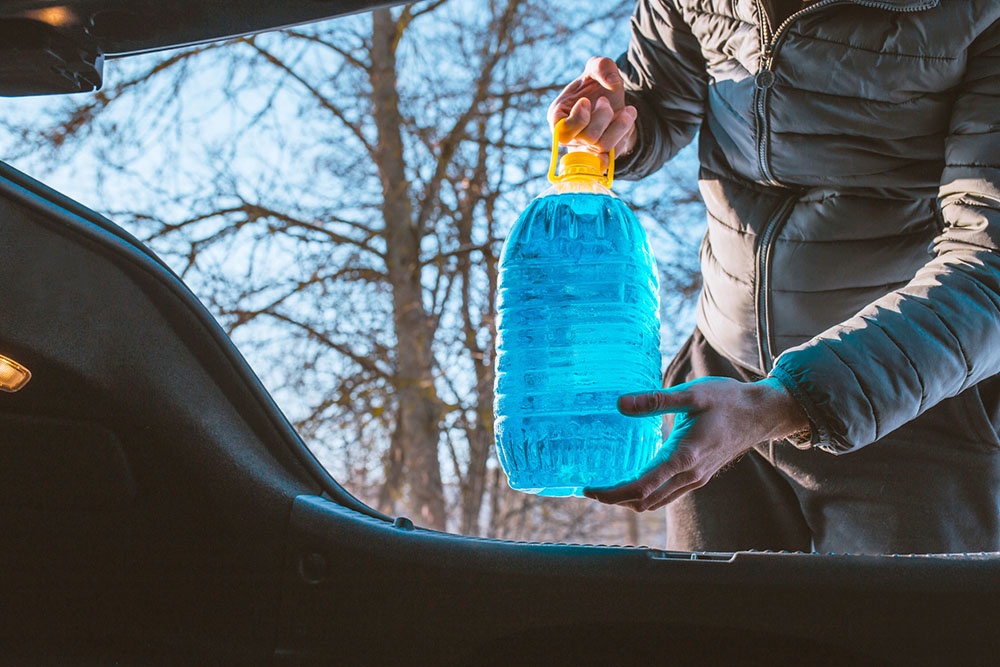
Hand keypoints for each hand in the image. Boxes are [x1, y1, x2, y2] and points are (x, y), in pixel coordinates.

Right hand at [547, 56, 637, 157]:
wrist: (611, 99)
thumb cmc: (596, 85)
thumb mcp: (598, 67)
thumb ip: (602, 66)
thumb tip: (612, 83)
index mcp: (559, 115)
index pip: (561, 129)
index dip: (577, 118)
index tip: (586, 101)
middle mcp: (571, 135)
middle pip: (586, 138)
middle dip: (602, 117)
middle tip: (605, 101)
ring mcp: (586, 146)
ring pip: (603, 145)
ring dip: (620, 125)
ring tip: (629, 110)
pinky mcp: (601, 153)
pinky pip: (608, 160)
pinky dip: (618, 145)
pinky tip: (626, 126)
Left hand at [583, 377, 809, 511]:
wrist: (762, 413)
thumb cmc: (728, 400)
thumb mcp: (691, 394)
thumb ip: (654, 401)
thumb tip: (620, 403)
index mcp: (685, 457)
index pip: (641, 486)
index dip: (612, 492)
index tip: (590, 489)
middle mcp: (690, 475)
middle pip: (645, 500)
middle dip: (614, 499)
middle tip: (589, 490)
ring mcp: (696, 479)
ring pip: (656, 501)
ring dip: (629, 499)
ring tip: (605, 489)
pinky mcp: (699, 476)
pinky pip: (667, 494)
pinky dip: (646, 494)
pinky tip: (633, 481)